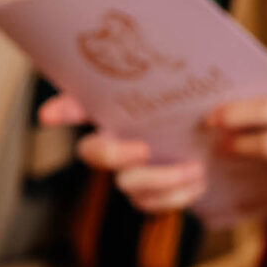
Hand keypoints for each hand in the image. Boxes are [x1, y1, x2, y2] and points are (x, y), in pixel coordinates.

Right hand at [40, 93, 210, 213]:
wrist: (219, 144)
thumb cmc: (198, 110)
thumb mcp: (192, 90)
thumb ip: (179, 77)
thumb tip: (186, 62)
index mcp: (117, 111)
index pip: (79, 104)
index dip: (61, 109)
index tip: (47, 116)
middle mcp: (114, 142)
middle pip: (92, 152)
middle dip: (114, 153)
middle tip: (145, 148)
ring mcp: (128, 172)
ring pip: (127, 183)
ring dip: (163, 178)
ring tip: (197, 168)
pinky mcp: (146, 196)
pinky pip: (150, 204)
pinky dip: (177, 197)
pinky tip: (199, 183)